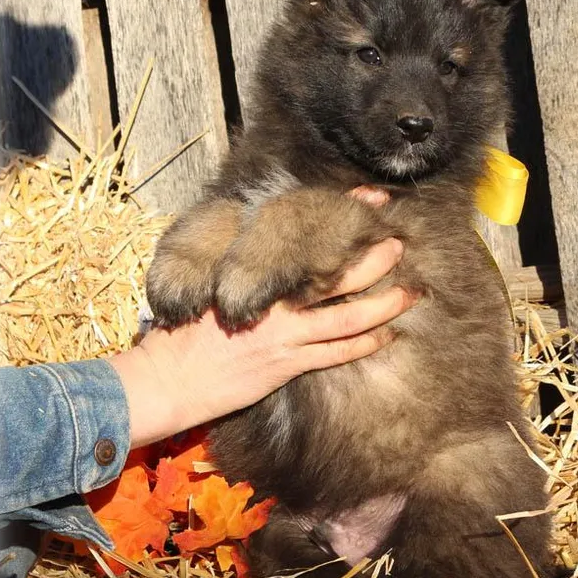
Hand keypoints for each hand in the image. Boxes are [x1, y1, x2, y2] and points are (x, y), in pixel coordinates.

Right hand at [109, 236, 415, 447]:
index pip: (306, 239)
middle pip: (336, 276)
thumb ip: (240, 272)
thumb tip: (267, 255)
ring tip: (410, 293)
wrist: (167, 378)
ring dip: (382, 305)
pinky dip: (362, 344)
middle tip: (400, 242)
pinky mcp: (285, 364)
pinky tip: (384, 335)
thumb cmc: (182, 332)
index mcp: (255, 276)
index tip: (369, 199)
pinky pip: (333, 354)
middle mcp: (275, 302)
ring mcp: (284, 335)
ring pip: (346, 318)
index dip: (341, 215)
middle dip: (372, 259)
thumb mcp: (207, 287)